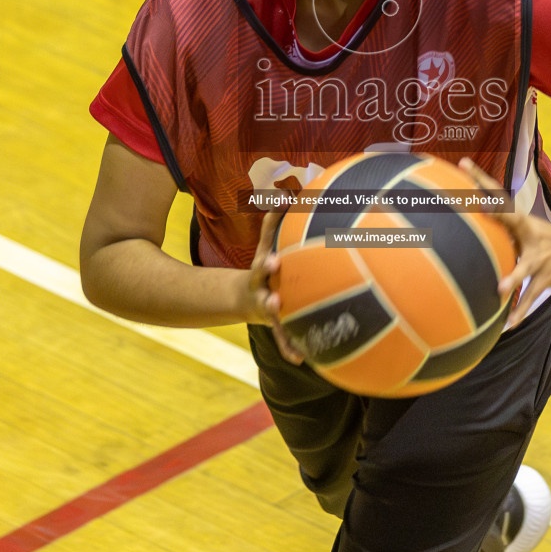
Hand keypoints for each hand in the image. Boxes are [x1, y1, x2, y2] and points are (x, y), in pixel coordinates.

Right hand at [244, 207, 304, 363]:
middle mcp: (263, 295)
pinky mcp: (279, 329)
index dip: (267, 264)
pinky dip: (292, 349)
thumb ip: (272, 223)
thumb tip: (285, 191)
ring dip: (284, 334)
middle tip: (276, 301)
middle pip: (265, 299)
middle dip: (270, 302)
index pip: (262, 267)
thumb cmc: (265, 267)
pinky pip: (287, 341)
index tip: (274, 261)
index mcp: (261, 274)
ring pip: (277, 326)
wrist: (247, 298)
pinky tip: (303, 360)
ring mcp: (270, 315)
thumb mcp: (264, 246)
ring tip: (296, 350)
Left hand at [460, 159, 550, 327]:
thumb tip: (481, 238)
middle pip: (508, 217)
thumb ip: (508, 236)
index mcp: (523, 222)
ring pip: (524, 268)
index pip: (498, 197)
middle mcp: (530, 234)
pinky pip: (532, 294)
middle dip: (491, 208)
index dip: (480, 179)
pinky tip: (508, 324)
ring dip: (513, 279)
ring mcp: (542, 256)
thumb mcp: (531, 234)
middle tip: (475, 202)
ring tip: (499, 289)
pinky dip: (520, 310)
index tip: (462, 162)